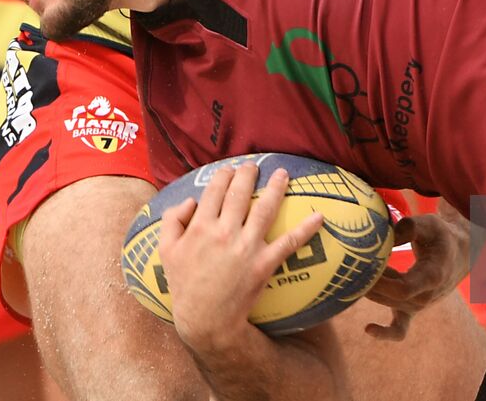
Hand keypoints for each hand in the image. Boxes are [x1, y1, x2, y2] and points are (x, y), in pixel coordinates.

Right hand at [158, 164, 323, 352]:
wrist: (205, 320)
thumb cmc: (184, 285)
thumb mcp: (166, 252)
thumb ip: (172, 221)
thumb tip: (190, 201)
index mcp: (200, 227)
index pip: (215, 190)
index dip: (223, 175)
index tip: (229, 170)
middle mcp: (224, 232)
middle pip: (240, 192)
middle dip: (248, 174)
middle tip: (253, 166)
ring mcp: (246, 247)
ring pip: (265, 208)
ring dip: (276, 187)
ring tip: (283, 174)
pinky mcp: (264, 263)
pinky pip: (289, 242)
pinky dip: (306, 229)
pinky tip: (319, 216)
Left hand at [364, 202, 470, 340]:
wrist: (458, 254)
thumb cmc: (440, 237)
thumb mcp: (429, 224)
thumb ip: (409, 227)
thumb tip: (387, 235)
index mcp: (432, 276)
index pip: (403, 289)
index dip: (380, 282)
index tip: (364, 266)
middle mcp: (426, 296)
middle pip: (390, 297)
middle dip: (369, 283)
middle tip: (353, 264)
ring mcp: (418, 306)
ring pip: (388, 303)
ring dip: (371, 289)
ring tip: (357, 270)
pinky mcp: (412, 310)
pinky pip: (399, 330)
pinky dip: (384, 333)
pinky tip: (367, 328)